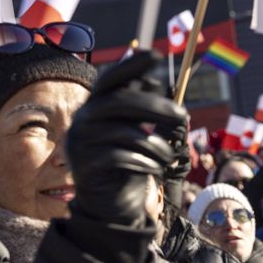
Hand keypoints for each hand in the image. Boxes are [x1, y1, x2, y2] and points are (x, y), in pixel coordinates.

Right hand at [67, 51, 185, 225]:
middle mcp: (82, 121)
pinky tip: (154, 168)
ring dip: (156, 143)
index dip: (130, 65)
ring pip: (125, 132)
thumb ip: (141, 109)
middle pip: (119, 101)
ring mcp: (80, 144)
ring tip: (168, 155)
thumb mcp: (136, 132)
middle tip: (183, 115)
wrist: (109, 206)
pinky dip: (145, 162)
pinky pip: (120, 157)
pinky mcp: (85, 167)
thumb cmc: (128, 163)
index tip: (154, 55)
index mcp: (94, 107)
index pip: (109, 79)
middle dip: (156, 106)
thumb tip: (154, 81)